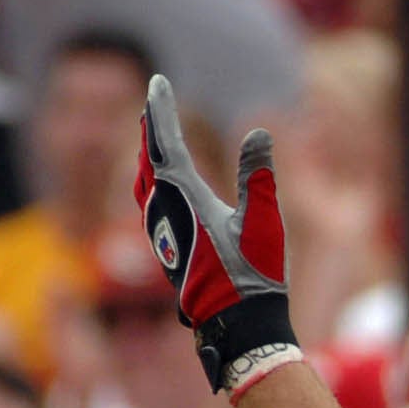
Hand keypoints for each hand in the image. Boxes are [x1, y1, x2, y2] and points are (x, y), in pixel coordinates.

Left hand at [135, 73, 296, 393]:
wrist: (237, 325)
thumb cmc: (253, 276)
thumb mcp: (264, 223)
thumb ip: (259, 176)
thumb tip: (258, 133)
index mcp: (184, 198)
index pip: (164, 142)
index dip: (160, 110)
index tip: (157, 83)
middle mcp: (165, 212)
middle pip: (149, 159)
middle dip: (151, 128)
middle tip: (153, 102)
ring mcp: (163, 233)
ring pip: (144, 183)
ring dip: (148, 155)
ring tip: (152, 137)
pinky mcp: (168, 250)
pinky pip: (149, 204)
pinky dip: (151, 182)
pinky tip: (158, 188)